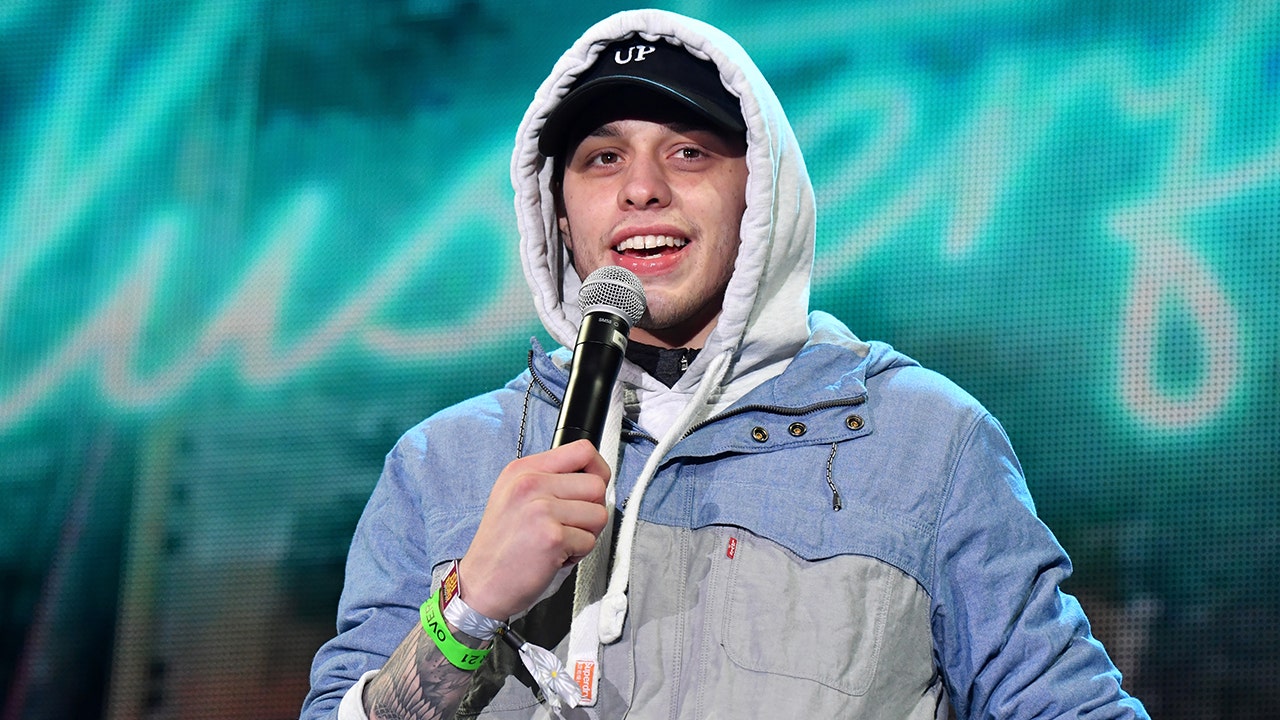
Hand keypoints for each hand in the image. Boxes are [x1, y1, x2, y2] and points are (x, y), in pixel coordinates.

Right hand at [456, 440, 609, 620]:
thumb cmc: (501, 548)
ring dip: (586, 534)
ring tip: (558, 542)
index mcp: (523, 470)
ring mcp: (540, 509)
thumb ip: (549, 481)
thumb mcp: (515, 498)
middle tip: (569, 526)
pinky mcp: (552, 537)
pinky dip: (577, 555)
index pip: (581, 450)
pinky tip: (553, 557)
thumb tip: (593, 478)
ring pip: (599, 514)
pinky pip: (589, 541)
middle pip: (596, 485)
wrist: (480, 585)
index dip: (598, 469)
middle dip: (592, 510)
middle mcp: (530, 484)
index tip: (592, 487)